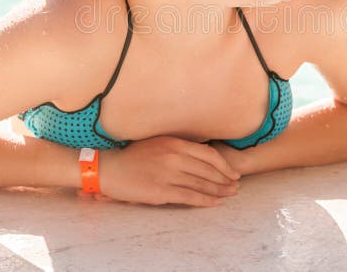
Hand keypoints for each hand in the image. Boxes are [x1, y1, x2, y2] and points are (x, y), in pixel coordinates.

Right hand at [96, 135, 241, 206]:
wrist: (110, 168)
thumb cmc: (133, 156)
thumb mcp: (158, 143)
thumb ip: (179, 147)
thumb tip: (202, 156)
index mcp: (174, 142)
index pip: (208, 154)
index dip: (224, 165)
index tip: (233, 172)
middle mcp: (174, 156)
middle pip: (208, 169)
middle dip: (225, 179)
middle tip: (237, 186)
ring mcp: (168, 174)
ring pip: (201, 183)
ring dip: (219, 191)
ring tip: (230, 195)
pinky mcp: (161, 191)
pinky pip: (189, 196)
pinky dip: (205, 200)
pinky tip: (215, 203)